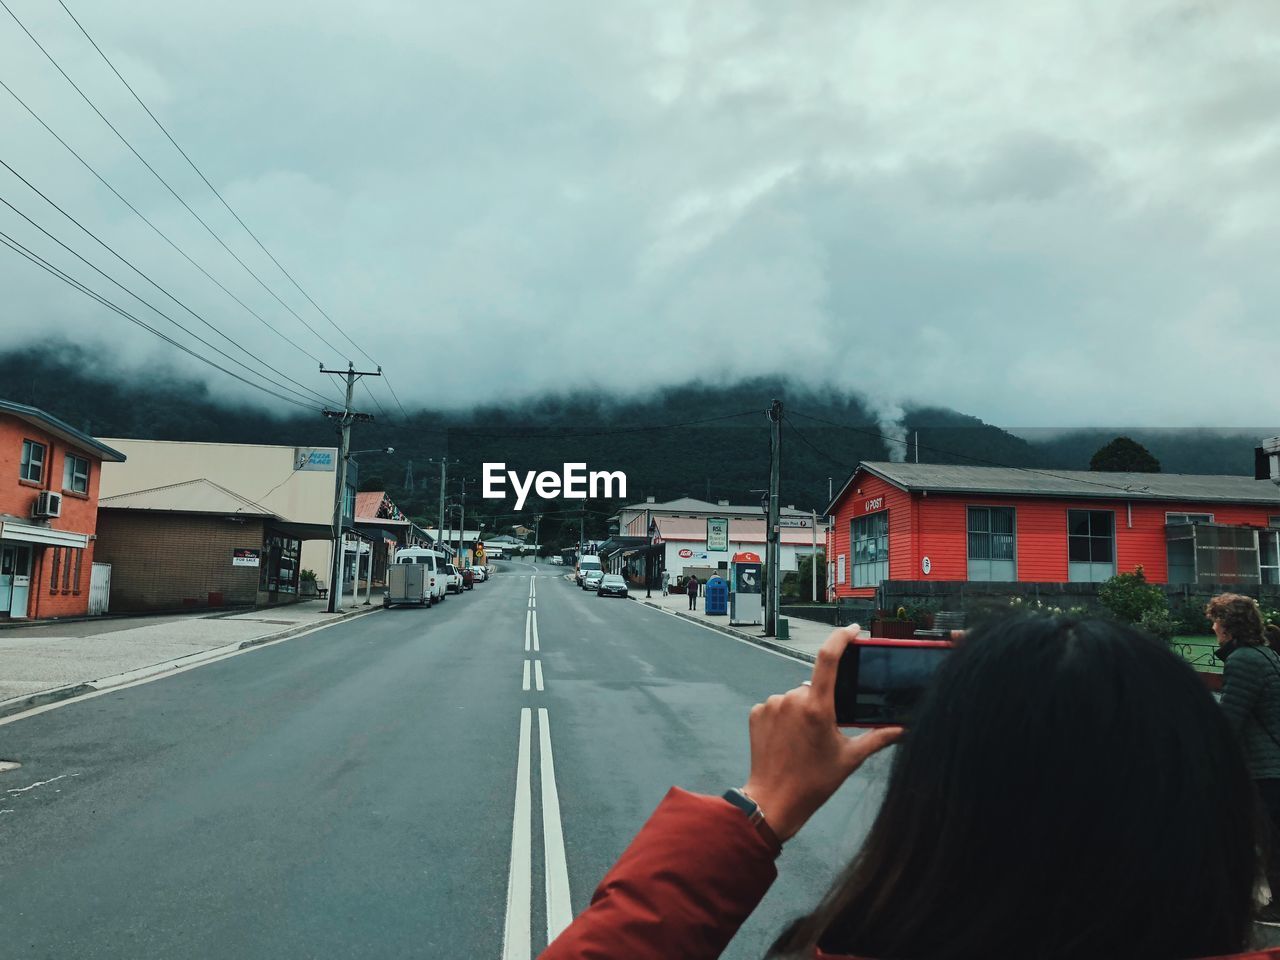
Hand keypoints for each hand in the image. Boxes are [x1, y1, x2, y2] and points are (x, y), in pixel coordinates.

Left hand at [741, 625, 902, 841]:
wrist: (774, 801)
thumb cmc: (814, 782)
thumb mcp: (851, 758)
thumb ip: (878, 738)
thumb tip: (904, 729)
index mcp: (818, 707)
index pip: (829, 658)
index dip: (841, 638)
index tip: (853, 632)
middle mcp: (792, 699)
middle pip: (815, 686)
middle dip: (823, 702)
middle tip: (825, 731)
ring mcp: (771, 705)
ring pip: (795, 697)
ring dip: (803, 710)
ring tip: (804, 741)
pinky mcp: (757, 713)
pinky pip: (777, 706)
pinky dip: (785, 717)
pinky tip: (787, 740)